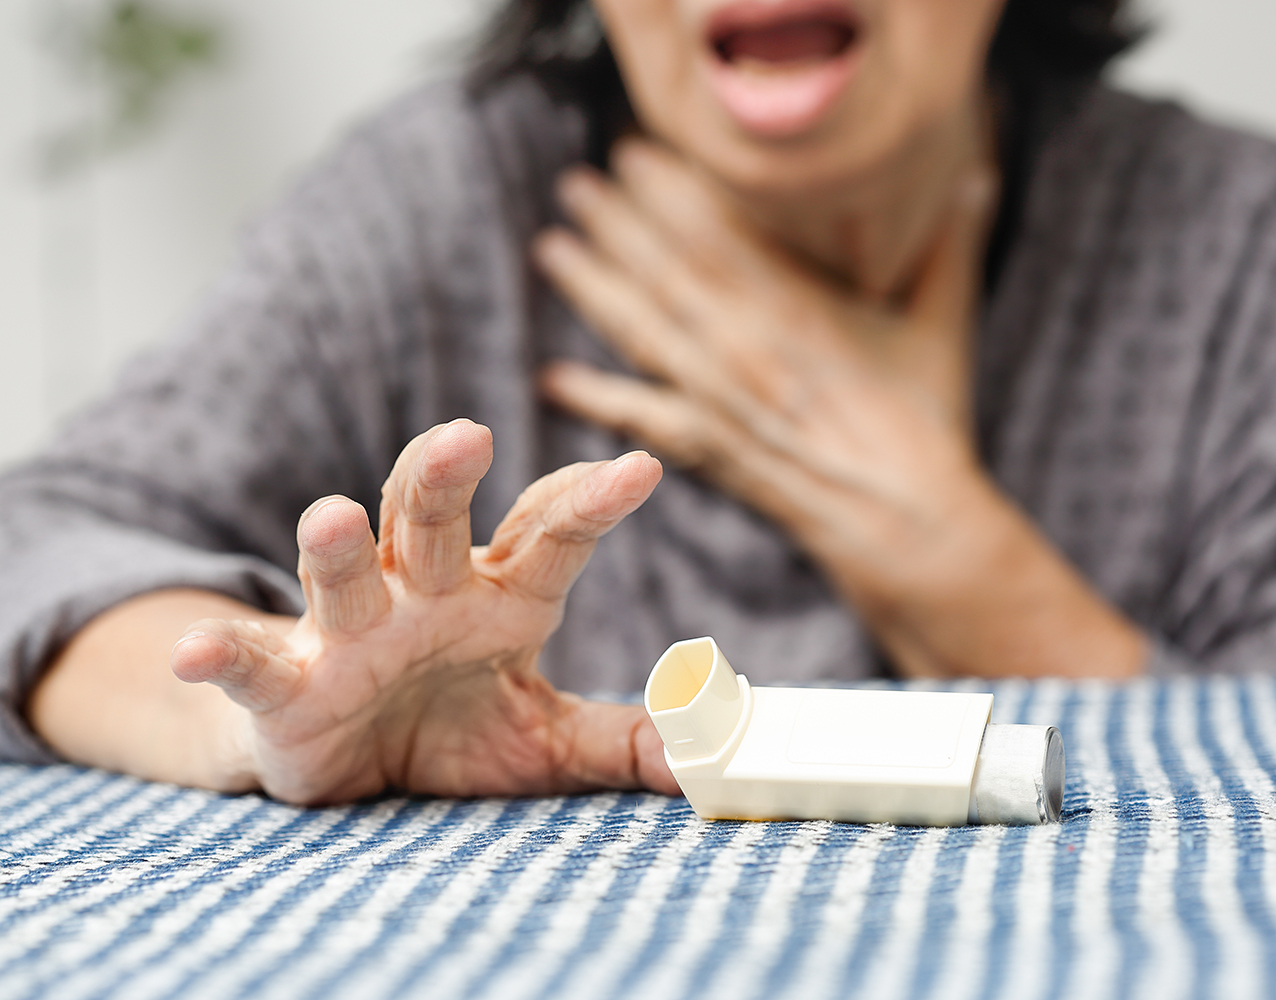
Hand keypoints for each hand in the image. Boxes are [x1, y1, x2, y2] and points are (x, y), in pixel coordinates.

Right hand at [168, 420, 678, 803]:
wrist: (350, 763)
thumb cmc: (456, 730)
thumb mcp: (544, 741)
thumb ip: (617, 741)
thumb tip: (702, 757)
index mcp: (497, 596)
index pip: (548, 536)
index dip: (590, 500)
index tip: (642, 466)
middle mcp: (422, 594)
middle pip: (431, 521)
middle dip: (443, 477)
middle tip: (467, 435)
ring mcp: (348, 634)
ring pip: (344, 573)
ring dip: (334, 547)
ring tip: (332, 516)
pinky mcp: (286, 684)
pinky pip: (252, 664)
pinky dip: (222, 655)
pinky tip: (198, 650)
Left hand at [534, 141, 1144, 678]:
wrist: (908, 521)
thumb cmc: (927, 422)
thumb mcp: (944, 322)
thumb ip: (948, 243)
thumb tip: (977, 173)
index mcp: (798, 307)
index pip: (718, 231)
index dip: (669, 190)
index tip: (633, 152)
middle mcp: (745, 347)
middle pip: (665, 271)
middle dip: (617, 223)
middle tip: (575, 182)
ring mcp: (721, 401)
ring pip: (642, 330)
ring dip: (592, 287)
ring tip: (551, 247)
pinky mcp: (710, 451)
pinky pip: (641, 417)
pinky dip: (595, 397)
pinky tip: (554, 378)